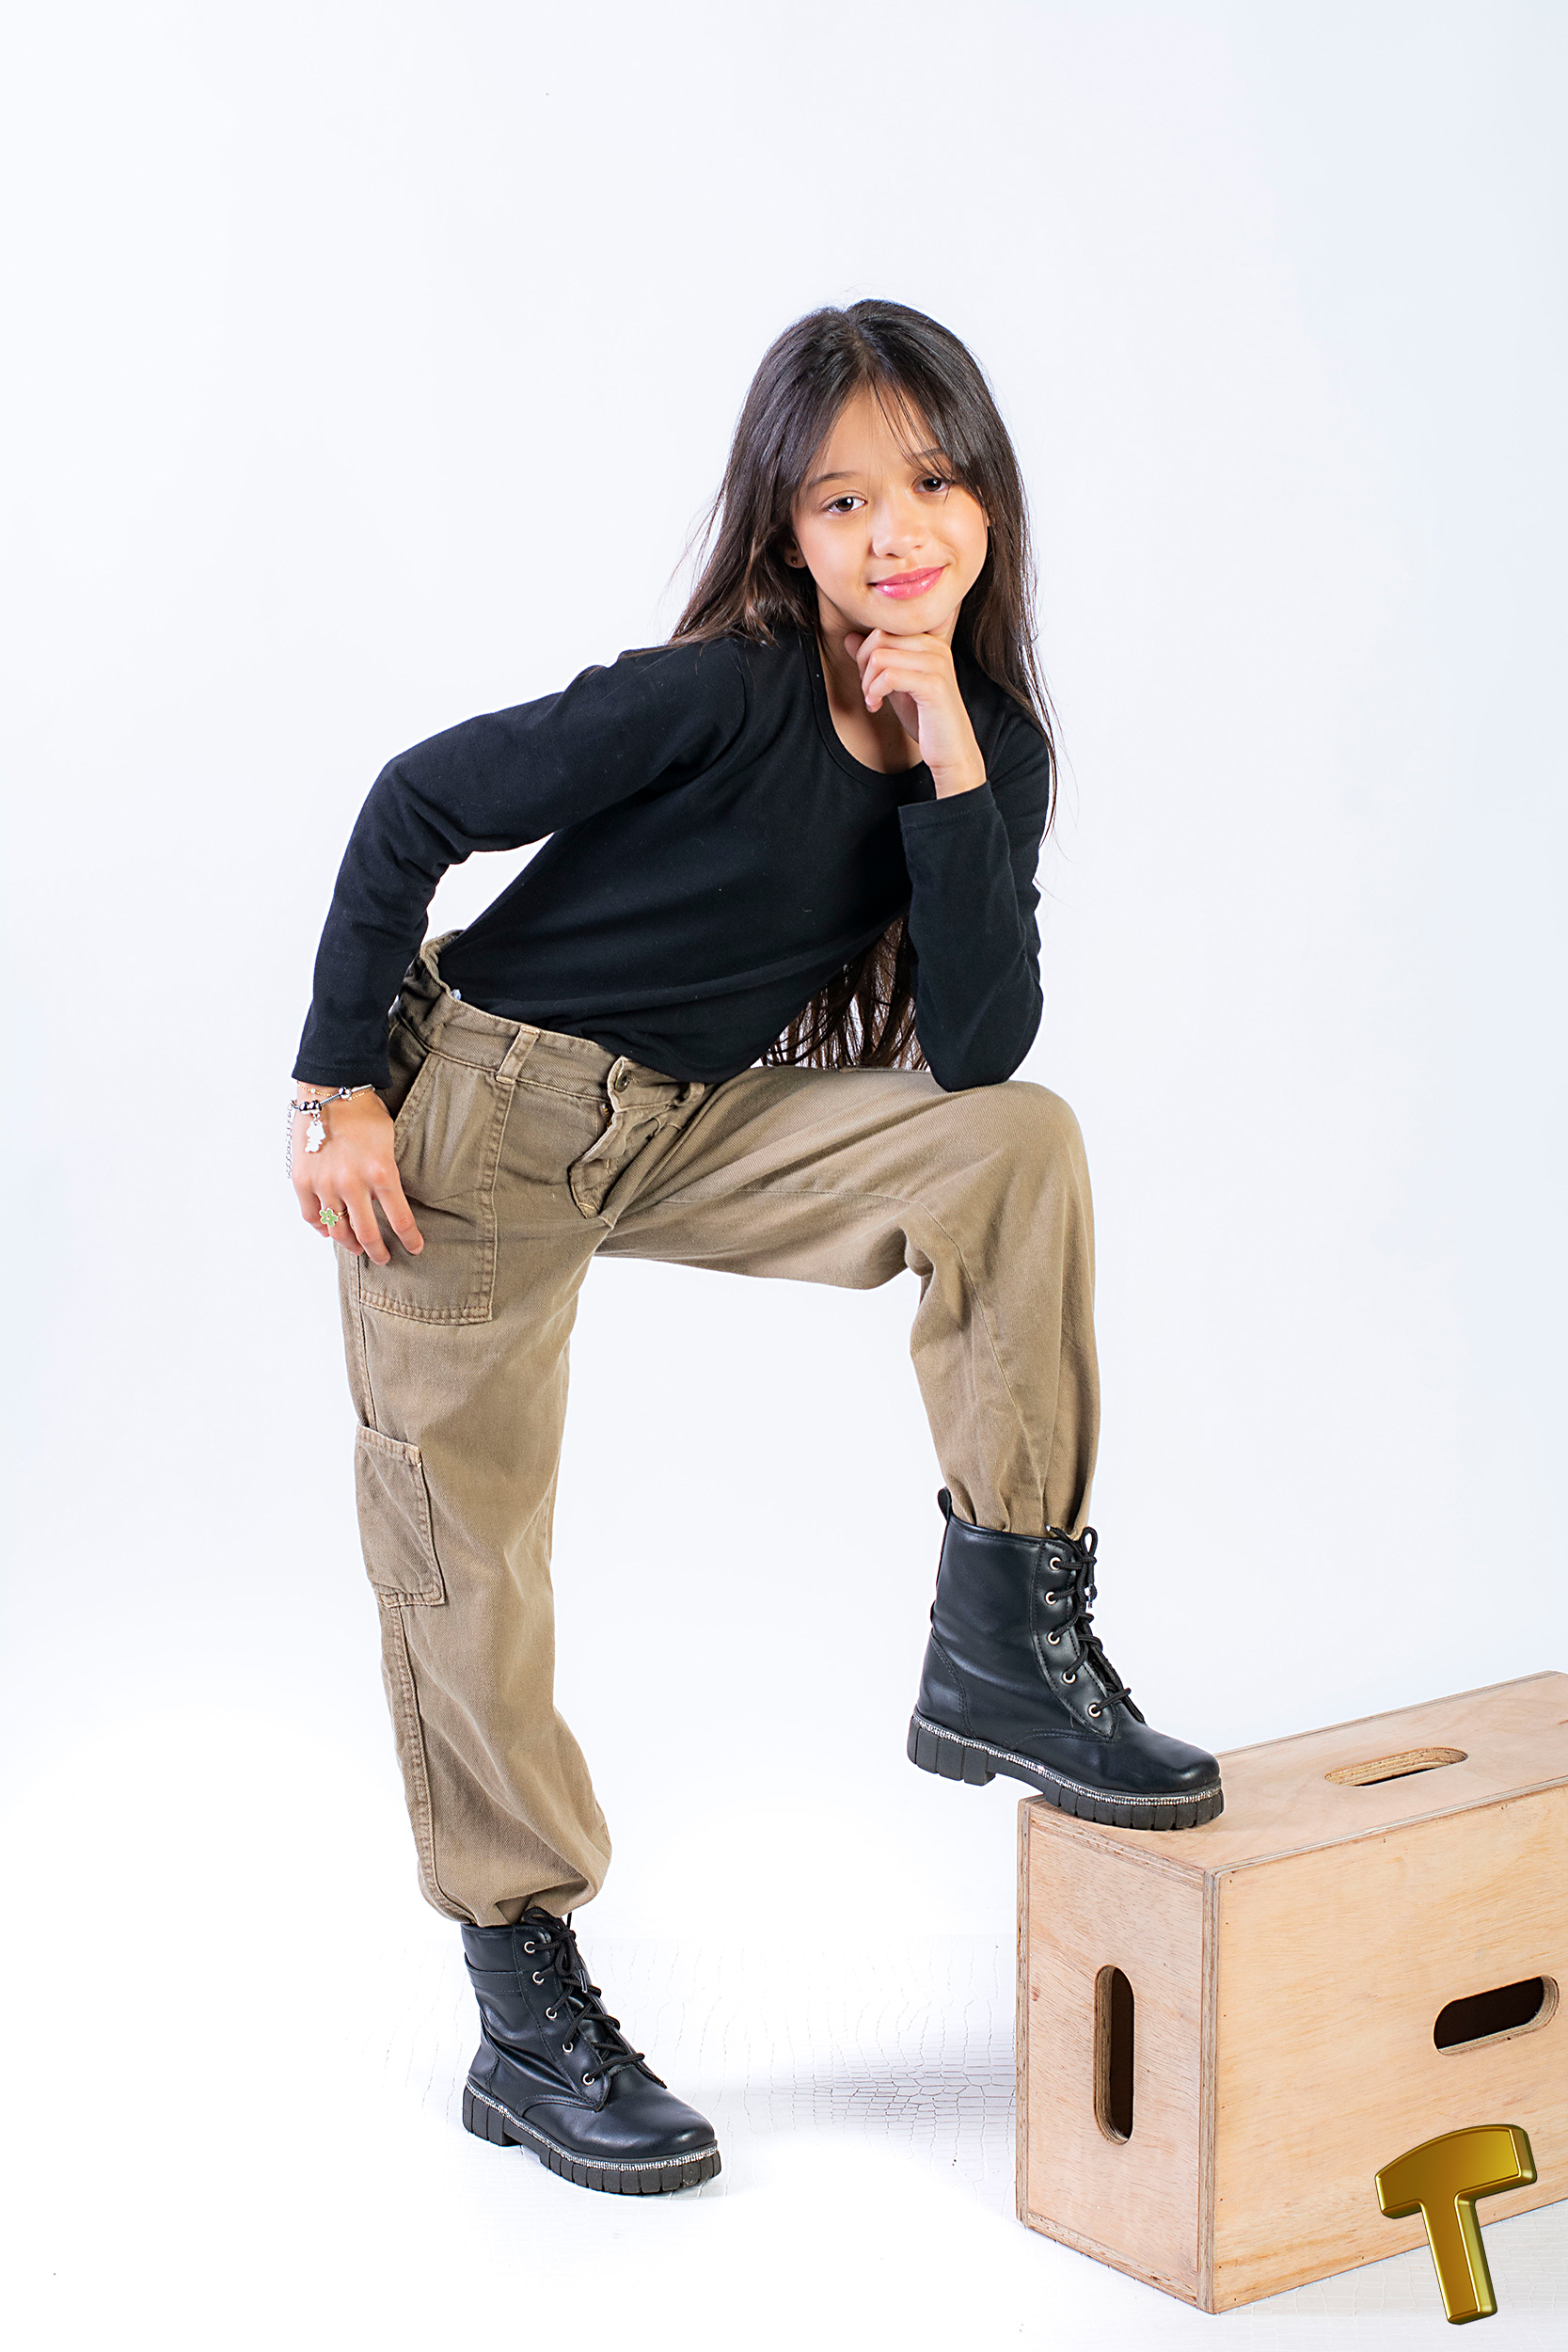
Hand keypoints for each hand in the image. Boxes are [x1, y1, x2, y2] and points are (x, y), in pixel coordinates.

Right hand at [290, 1088, 423, 1264]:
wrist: (329, 1090)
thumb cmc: (364, 1113)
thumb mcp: (387, 1143)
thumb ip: (386, 1175)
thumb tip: (381, 1203)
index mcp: (381, 1173)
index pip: (400, 1219)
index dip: (410, 1239)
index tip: (415, 1248)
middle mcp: (353, 1184)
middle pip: (367, 1233)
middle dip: (378, 1251)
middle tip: (384, 1258)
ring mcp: (325, 1184)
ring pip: (337, 1230)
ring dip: (350, 1244)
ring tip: (357, 1248)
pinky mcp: (303, 1181)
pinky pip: (311, 1216)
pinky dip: (321, 1227)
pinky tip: (329, 1230)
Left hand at [845, 629, 986, 797]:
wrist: (951, 749)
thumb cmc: (925, 719)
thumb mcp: (895, 684)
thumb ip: (876, 659)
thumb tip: (850, 638)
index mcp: (930, 642)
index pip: (883, 628)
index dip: (865, 653)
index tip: (868, 680)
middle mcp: (936, 647)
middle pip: (879, 638)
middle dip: (863, 665)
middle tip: (867, 691)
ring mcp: (937, 664)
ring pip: (880, 656)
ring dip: (867, 682)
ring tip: (872, 700)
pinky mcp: (934, 685)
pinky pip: (889, 676)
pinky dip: (874, 692)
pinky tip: (877, 706)